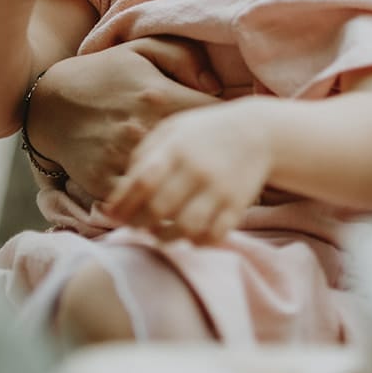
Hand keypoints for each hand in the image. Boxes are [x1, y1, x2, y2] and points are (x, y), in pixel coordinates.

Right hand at [27, 36, 220, 200]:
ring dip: (189, 190)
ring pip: (171, 185)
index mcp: (160, 95)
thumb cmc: (102, 74)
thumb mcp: (142, 50)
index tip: (232, 130)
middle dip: (214, 160)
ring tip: (205, 192)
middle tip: (226, 164)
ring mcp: (122, 158)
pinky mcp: (104, 182)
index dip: (226, 123)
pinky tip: (170, 205)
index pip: (212, 115)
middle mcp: (144, 129)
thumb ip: (184, 56)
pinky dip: (157, 206)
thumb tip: (214, 85)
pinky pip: (140, 203)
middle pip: (197, 156)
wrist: (47, 104)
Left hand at [104, 100, 269, 244]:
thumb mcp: (173, 130)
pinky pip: (213, 235)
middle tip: (134, 226)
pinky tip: (188, 236)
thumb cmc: (204, 133)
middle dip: (139, 224)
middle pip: (159, 209)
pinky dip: (197, 242)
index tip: (112, 214)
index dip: (122, 203)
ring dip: (165, 237)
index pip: (142, 181)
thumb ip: (145, 154)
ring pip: (186, 228)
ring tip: (158, 234)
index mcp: (177, 148)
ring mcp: (220, 189)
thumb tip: (122, 190)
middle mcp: (198, 169)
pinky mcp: (237, 205)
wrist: (258, 132)